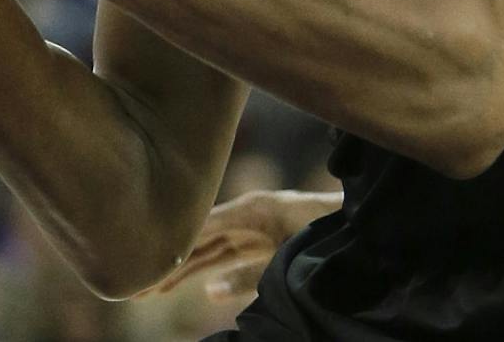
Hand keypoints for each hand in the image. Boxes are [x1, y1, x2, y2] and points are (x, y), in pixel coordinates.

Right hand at [143, 190, 341, 302]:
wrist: (365, 222)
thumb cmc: (328, 233)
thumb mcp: (288, 256)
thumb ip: (249, 275)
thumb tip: (210, 292)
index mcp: (253, 210)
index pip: (202, 225)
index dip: (173, 241)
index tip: (144, 257)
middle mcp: (251, 216)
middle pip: (201, 239)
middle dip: (170, 260)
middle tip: (137, 282)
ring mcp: (260, 228)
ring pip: (214, 251)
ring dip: (187, 270)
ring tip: (156, 290)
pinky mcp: (271, 242)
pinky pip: (236, 258)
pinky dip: (218, 273)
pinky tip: (205, 290)